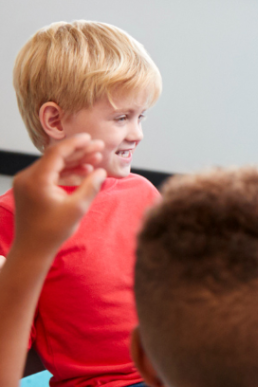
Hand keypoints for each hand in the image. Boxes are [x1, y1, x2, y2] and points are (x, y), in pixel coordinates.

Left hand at [10, 135, 105, 258]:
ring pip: (53, 165)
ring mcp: (27, 182)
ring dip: (74, 162)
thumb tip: (101, 172)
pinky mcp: (29, 188)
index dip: (75, 143)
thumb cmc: (53, 231)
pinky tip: (83, 173)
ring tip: (95, 160)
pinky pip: (49, 175)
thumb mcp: (77, 208)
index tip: (90, 138)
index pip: (57, 153)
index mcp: (37, 180)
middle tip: (98, 148)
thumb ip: (90, 186)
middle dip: (78, 152)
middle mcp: (28, 177)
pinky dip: (66, 173)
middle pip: (55, 157)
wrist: (32, 248)